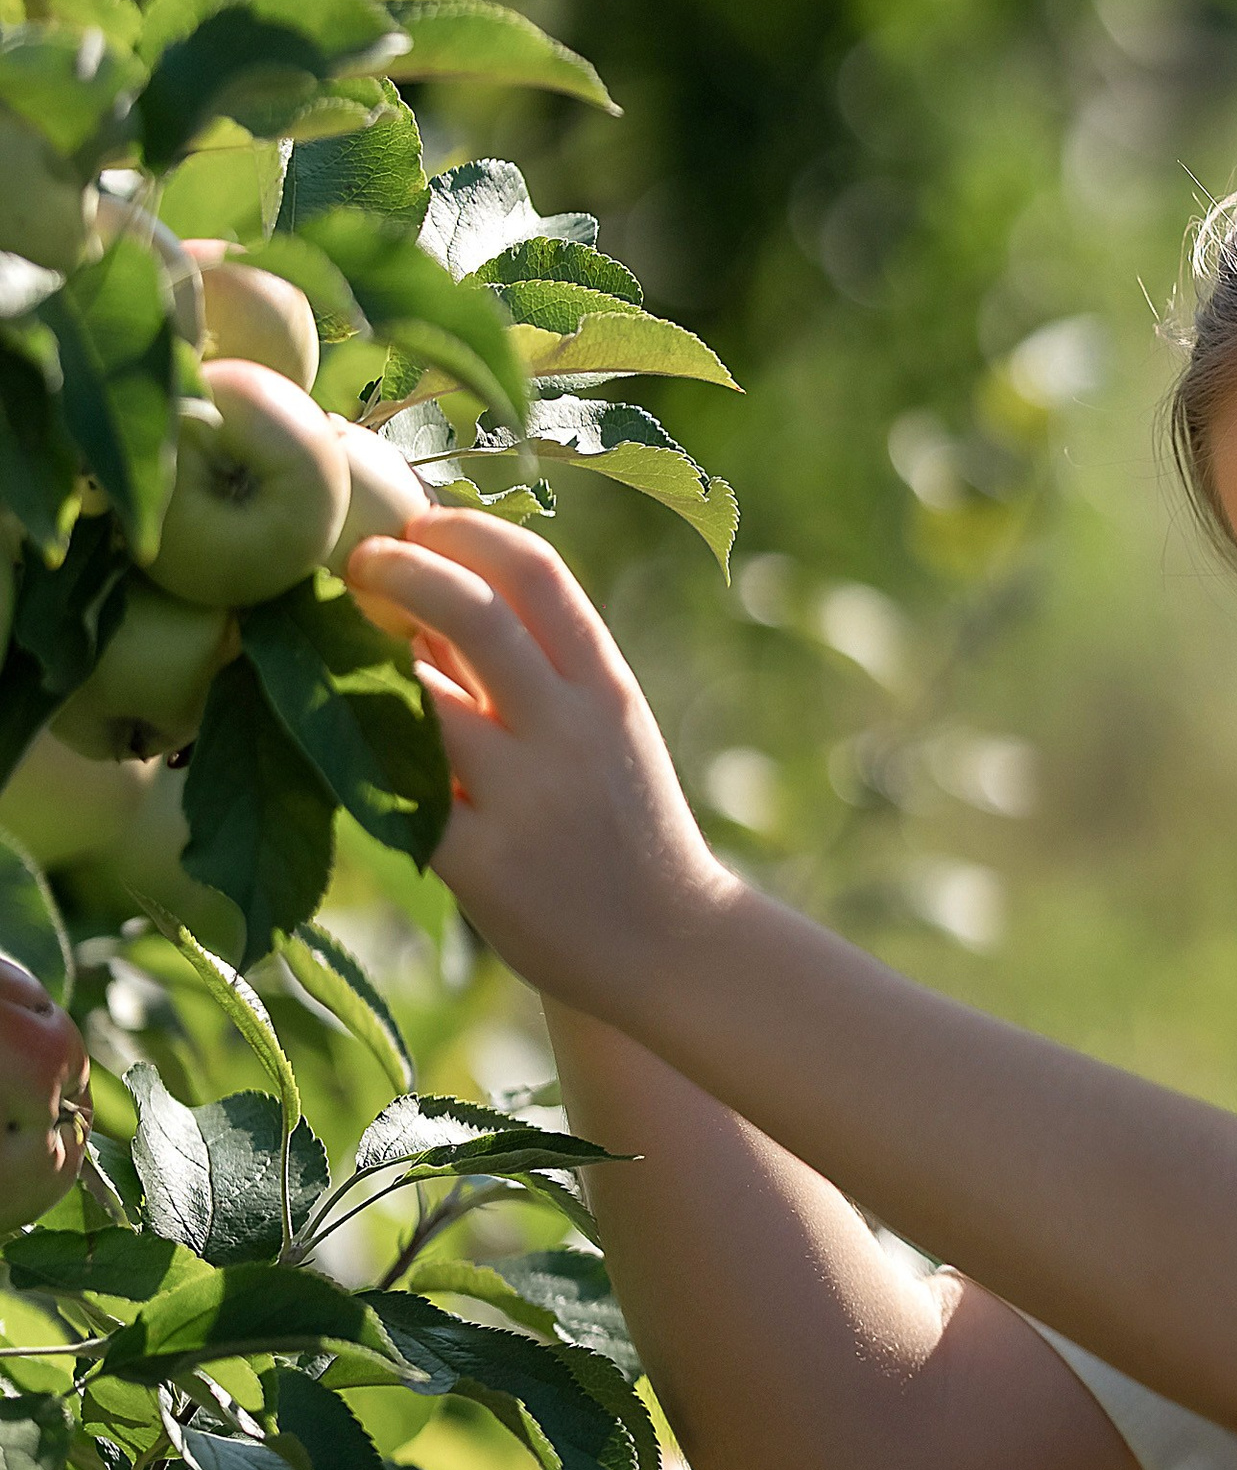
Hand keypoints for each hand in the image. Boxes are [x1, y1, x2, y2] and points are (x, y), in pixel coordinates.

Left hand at [344, 511, 737, 1015]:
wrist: (672, 946)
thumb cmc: (620, 824)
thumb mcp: (599, 728)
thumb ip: (530, 665)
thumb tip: (424, 591)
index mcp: (603, 685)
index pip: (536, 570)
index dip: (463, 530)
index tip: (415, 522)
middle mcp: (569, 730)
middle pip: (473, 611)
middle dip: (398, 569)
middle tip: (354, 565)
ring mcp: (527, 798)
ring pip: (419, 699)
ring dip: (362, 664)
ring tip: (333, 655)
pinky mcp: (483, 866)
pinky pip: (395, 794)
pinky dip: (356, 760)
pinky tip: (332, 747)